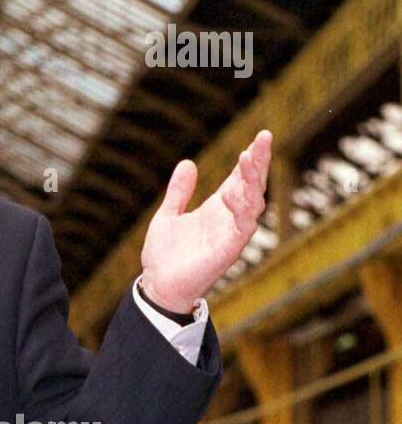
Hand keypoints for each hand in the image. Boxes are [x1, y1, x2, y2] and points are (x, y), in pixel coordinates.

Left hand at [140, 130, 272, 312]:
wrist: (158, 285)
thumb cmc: (165, 255)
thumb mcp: (168, 215)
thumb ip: (179, 192)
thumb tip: (188, 163)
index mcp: (216, 209)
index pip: (239, 179)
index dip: (249, 159)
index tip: (259, 137)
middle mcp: (229, 219)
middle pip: (251, 186)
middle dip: (259, 162)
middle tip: (265, 137)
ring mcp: (231, 234)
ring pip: (253, 203)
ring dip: (253, 180)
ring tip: (250, 156)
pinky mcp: (228, 250)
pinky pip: (243, 227)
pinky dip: (242, 209)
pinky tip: (235, 192)